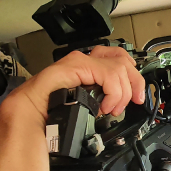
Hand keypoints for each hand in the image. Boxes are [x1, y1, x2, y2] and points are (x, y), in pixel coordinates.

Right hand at [18, 46, 145, 116]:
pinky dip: (113, 93)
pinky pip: (108, 74)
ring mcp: (81, 60)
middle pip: (123, 60)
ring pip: (119, 68)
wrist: (32, 111)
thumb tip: (118, 104)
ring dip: (121, 93)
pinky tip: (105, 105)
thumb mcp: (85, 102)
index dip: (133, 76)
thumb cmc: (52, 108)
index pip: (119, 60)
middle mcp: (85, 59)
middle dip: (134, 82)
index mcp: (88, 67)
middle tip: (132, 101)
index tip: (138, 96)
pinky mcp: (77, 65)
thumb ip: (99, 97)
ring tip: (111, 109)